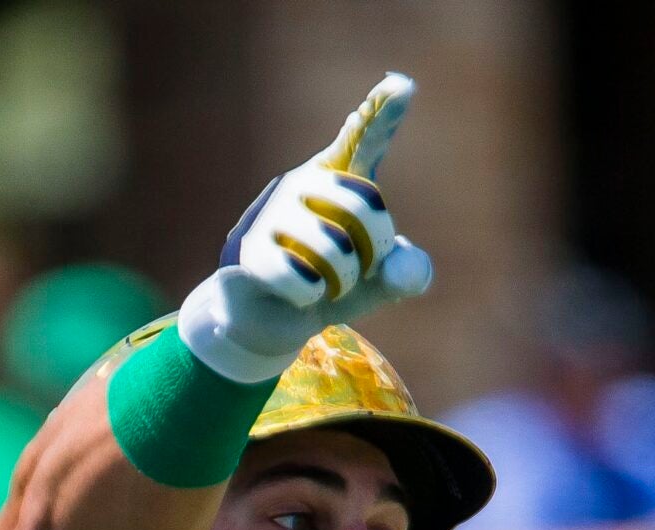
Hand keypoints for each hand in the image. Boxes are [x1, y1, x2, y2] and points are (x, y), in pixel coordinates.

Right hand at [178, 73, 435, 382]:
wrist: (266, 320)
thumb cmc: (327, 286)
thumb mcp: (377, 283)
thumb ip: (406, 273)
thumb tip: (401, 273)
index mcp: (335, 179)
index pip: (362, 141)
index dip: (382, 113)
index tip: (403, 84)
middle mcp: (301, 184)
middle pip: (362, 202)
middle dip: (375, 246)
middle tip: (362, 268)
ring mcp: (271, 214)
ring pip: (333, 248)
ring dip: (343, 280)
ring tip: (330, 285)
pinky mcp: (249, 250)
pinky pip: (300, 277)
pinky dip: (311, 296)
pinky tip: (301, 293)